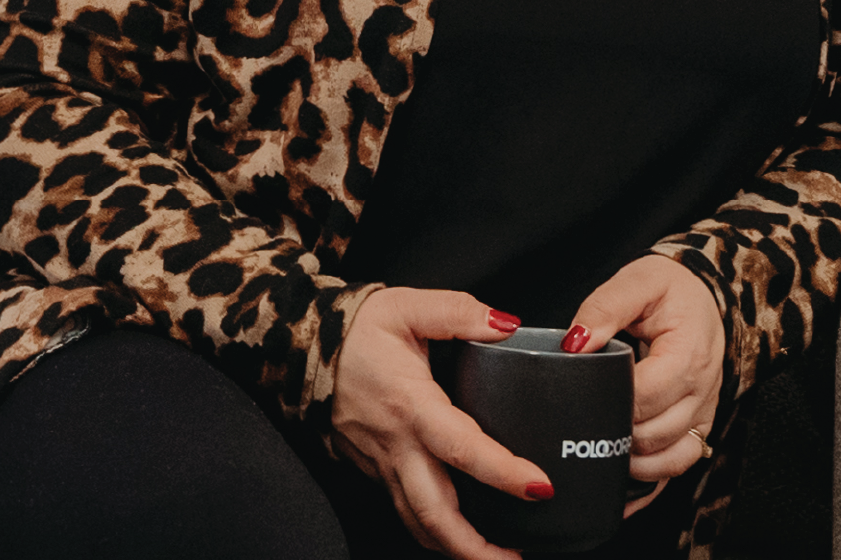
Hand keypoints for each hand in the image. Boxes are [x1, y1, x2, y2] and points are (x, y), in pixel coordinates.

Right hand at [331, 288, 549, 559]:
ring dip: (458, 548)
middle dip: (478, 548)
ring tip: (499, 558)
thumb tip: (505, 324)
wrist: (300, 348)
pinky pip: (406, 509)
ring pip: (419, 522)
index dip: (503, 472)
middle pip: (437, 514)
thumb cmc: (352, 330)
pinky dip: (436, 529)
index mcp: (410, 404)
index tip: (540, 487)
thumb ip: (457, 312)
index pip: (462, 448)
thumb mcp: (405, 306)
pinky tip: (461, 531)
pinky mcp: (373, 469)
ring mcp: (382, 462)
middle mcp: (396, 444)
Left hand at [563, 255, 723, 517]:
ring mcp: (701, 415)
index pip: (643, 396)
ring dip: (631, 462)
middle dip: (614, 434)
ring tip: (595, 450)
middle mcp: (700, 393)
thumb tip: (574, 343)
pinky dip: (651, 482)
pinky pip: (679, 465)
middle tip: (576, 426)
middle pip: (654, 434)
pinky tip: (620, 492)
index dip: (608, 402)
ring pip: (668, 459)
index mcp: (687, 357)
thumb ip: (603, 309)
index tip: (577, 397)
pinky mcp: (696, 427)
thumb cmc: (672, 289)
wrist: (709, 296)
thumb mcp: (638, 282)